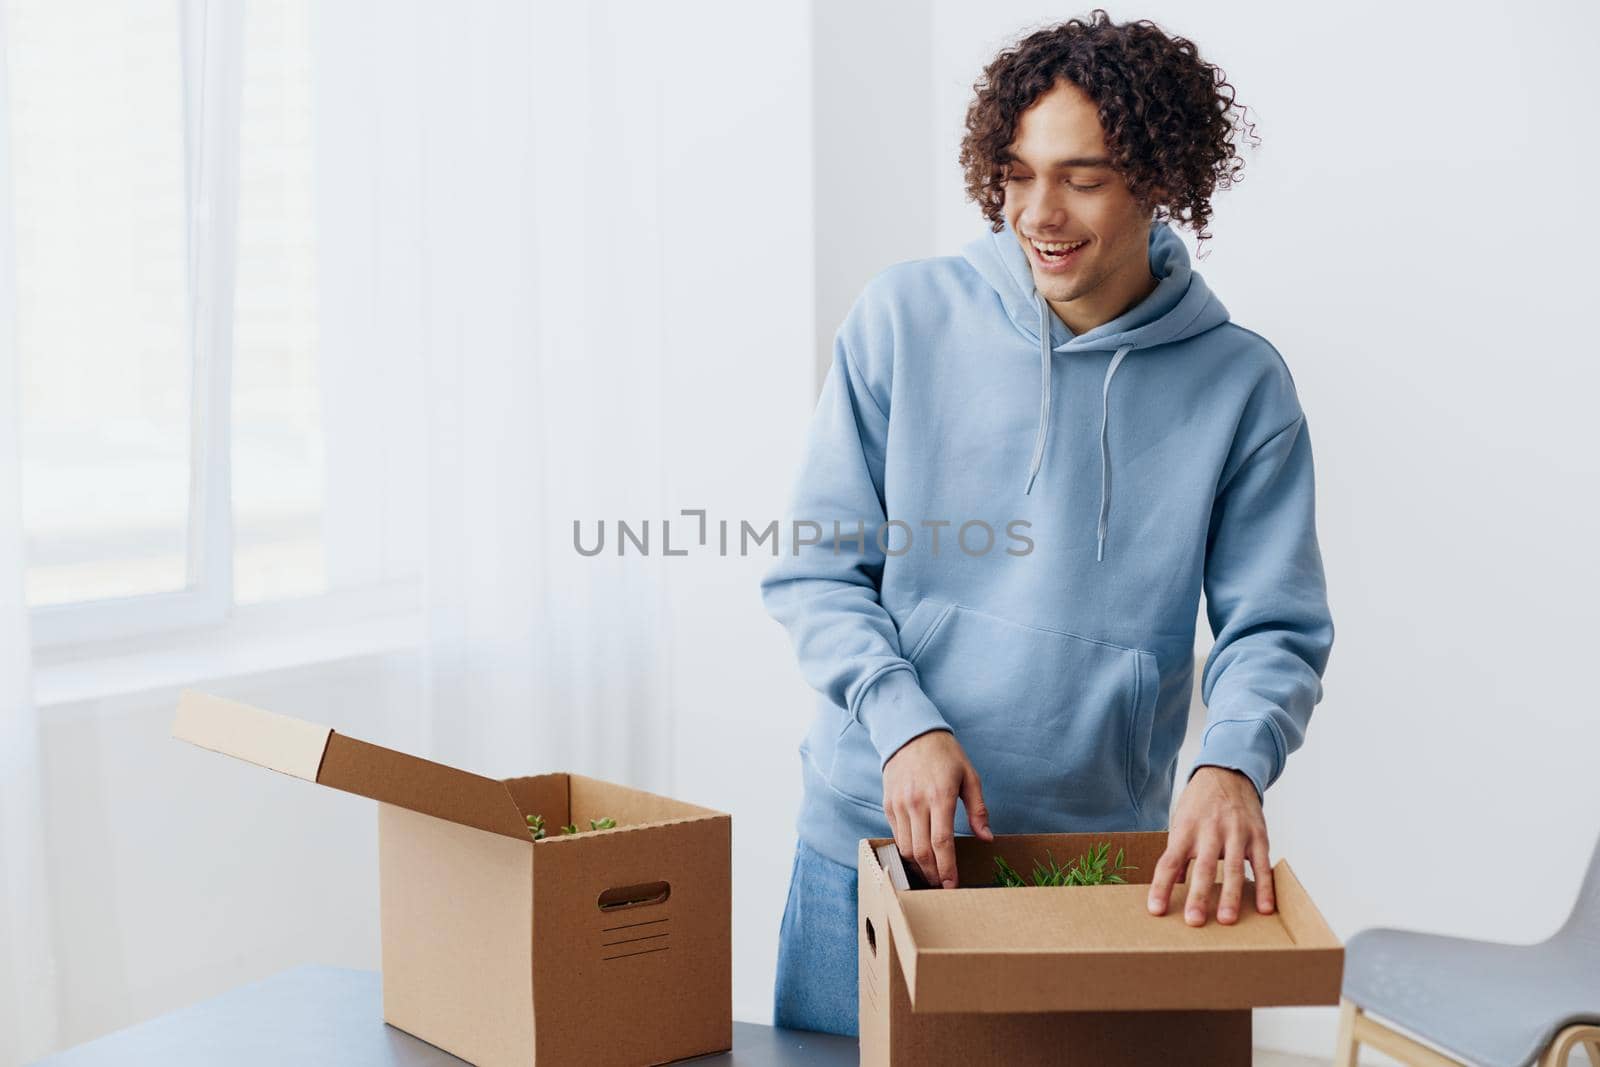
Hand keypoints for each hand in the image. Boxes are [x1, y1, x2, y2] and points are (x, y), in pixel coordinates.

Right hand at [882, 729, 993, 887]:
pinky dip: (907, 851)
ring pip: (906, 848)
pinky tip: (918, 856)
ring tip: (930, 875)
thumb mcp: (969, 776)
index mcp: (940, 796)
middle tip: (942, 886)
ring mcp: (899, 805)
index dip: (947, 868)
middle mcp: (916, 803)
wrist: (909, 733)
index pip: (942, 842)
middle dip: (932, 874)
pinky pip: (896, 836)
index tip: (951, 885)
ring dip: (918, 867)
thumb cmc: (944, 754)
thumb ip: (978, 810)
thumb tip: (987, 838)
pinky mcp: (888, 805)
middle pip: (922, 851)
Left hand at [1146, 766, 1274, 925]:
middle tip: (1194, 921)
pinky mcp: (1258, 836)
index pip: (1169, 862)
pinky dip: (1264, 886)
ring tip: (1227, 920)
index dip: (1161, 887)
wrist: (1227, 773)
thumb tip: (1172, 885)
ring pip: (1233, 869)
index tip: (1156, 910)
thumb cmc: (1199, 803)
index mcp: (1185, 830)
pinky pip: (1261, 865)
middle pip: (1203, 868)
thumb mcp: (1180, 822)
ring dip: (1231, 896)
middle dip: (1198, 896)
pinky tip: (1264, 907)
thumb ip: (1177, 853)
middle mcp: (1210, 831)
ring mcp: (1236, 833)